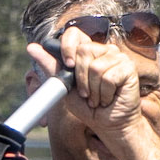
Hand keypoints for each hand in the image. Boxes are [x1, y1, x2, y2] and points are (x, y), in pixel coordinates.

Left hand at [29, 34, 146, 147]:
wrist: (108, 125)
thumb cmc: (88, 107)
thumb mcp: (64, 86)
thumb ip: (51, 66)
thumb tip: (31, 48)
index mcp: (88, 52)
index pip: (74, 34)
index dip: (67, 46)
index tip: (67, 65)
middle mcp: (103, 50)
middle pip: (83, 51)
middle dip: (80, 78)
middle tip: (86, 94)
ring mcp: (117, 58)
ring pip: (95, 67)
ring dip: (93, 90)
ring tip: (98, 98)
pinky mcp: (128, 68)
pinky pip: (109, 77)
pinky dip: (105, 93)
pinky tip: (109, 98)